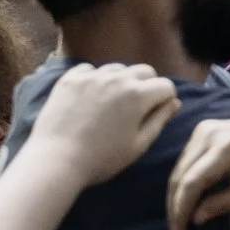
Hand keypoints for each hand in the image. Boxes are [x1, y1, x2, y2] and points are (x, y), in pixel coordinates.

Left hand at [27, 63, 180, 186]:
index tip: (157, 113)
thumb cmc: (102, 158)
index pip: (166, 86)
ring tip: (111, 101)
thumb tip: (174, 102)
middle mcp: (118, 78)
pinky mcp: (69, 79)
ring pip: (117, 68)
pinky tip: (89, 96)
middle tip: (136, 107)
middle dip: (147, 85)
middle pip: (144, 71)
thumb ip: (160, 120)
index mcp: (139, 94)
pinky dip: (94, 78)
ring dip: (121, 80)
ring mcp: (92, 76)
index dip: (166, 100)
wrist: (55, 161)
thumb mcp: (138, 145)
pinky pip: (89, 69)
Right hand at [165, 116, 229, 229]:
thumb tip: (195, 218)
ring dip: (176, 196)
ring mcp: (206, 128)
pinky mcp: (205, 127)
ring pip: (178, 168)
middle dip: (175, 207)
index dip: (181, 212)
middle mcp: (211, 134)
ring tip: (181, 221)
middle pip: (180, 176)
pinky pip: (185, 159)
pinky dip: (183, 180)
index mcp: (227, 148)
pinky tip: (186, 200)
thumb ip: (225, 203)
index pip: (191, 183)